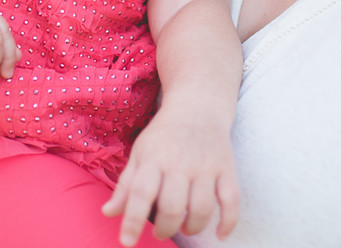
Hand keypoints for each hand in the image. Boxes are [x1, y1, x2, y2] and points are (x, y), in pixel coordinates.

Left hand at [102, 107, 239, 245]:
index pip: (140, 193)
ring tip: (184, 228)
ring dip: (192, 227)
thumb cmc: (163, 136)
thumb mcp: (139, 153)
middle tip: (160, 231)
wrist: (198, 106)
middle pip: (173, 206)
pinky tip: (220, 234)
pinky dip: (228, 222)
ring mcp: (206, 166)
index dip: (132, 221)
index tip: (127, 242)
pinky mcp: (227, 168)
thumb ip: (126, 185)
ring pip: (202, 208)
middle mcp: (180, 162)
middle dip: (165, 229)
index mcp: (153, 158)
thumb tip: (109, 213)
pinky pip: (231, 200)